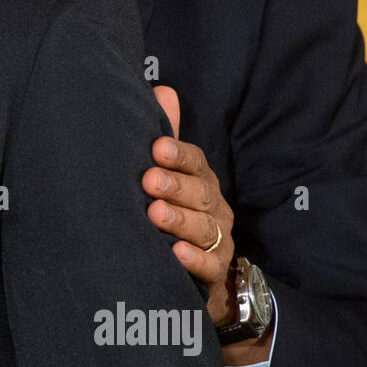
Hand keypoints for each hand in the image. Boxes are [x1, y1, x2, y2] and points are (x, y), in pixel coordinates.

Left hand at [145, 86, 235, 327]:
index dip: (178, 155)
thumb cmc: (173, 216)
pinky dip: (194, 258)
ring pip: (204, 227)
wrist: (195, 276)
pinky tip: (177, 253)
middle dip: (175, 185)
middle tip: (148, 180)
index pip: (195, 162)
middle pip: (200, 193)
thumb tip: (164, 90)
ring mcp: (218, 240)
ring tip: (154, 214)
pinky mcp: (215, 273)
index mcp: (200, 181)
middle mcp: (213, 207)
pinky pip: (209, 265)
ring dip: (179, 220)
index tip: (156, 148)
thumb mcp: (167, 177)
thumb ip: (165, 138)